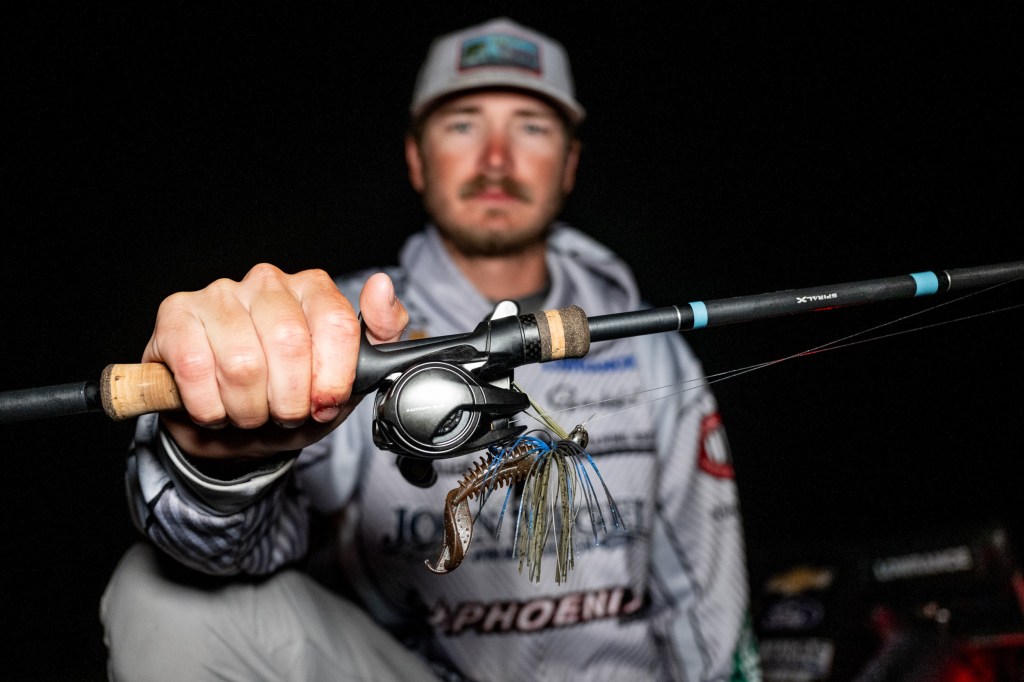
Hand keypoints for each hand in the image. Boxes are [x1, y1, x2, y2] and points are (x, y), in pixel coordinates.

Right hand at [144, 264, 407, 458]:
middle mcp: (267, 282)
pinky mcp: (176, 315)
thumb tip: (382, 286)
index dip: (332, 376)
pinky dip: (210, 407)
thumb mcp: (349, 378)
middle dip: (290, 399)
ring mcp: (219, 294)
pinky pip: (196, 368)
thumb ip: (382, 336)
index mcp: (313, 289)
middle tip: (284, 413)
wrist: (233, 428)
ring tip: (251, 412)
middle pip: (289, 344)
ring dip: (249, 409)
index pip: (336, 323)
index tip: (325, 404)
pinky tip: (216, 406)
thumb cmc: (293, 395)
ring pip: (243, 364)